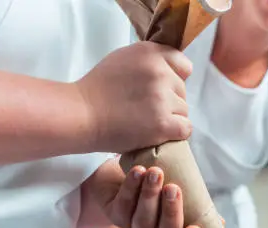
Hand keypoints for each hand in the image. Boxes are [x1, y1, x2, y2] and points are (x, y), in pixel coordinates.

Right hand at [75, 42, 192, 152]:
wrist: (81, 115)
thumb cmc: (97, 89)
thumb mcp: (123, 59)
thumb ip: (149, 61)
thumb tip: (171, 70)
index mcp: (150, 53)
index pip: (184, 65)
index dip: (174, 78)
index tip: (160, 88)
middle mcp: (159, 72)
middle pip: (183, 90)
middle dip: (169, 100)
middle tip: (145, 108)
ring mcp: (162, 98)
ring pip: (184, 110)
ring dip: (170, 118)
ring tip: (146, 121)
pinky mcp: (163, 123)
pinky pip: (185, 129)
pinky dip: (174, 134)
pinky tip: (157, 133)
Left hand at [91, 160, 202, 227]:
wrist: (123, 173)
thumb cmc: (159, 184)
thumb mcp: (182, 194)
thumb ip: (198, 205)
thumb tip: (220, 223)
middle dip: (171, 213)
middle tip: (174, 188)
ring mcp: (133, 226)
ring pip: (143, 220)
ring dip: (150, 195)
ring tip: (156, 172)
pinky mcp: (115, 214)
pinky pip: (124, 203)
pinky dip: (132, 186)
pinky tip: (139, 170)